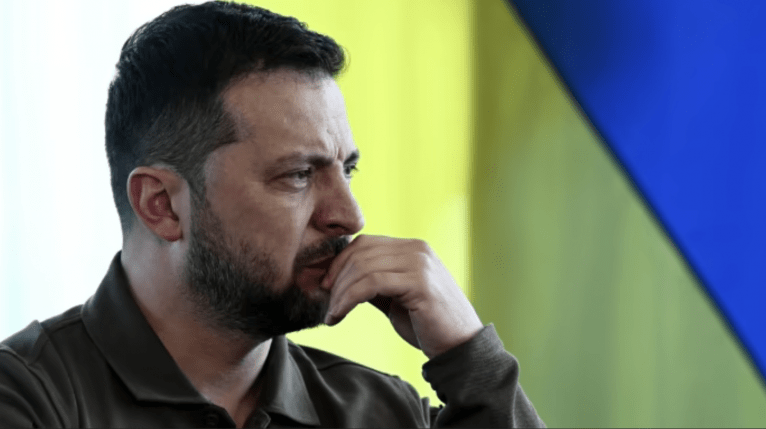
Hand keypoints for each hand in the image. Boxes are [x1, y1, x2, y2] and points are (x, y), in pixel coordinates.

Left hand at [321, 235, 483, 358]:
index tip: (325, 286)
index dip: (339, 263)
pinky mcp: (419, 282)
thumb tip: (338, 279)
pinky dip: (348, 299)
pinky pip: (371, 284)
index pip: (365, 243)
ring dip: (339, 293)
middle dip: (336, 279)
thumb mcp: (395, 297)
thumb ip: (374, 283)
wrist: (460, 347)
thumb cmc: (428, 324)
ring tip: (332, 314)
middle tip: (327, 304)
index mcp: (412, 248)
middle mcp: (417, 249)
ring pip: (362, 267)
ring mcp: (419, 263)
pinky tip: (339, 316)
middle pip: (360, 253)